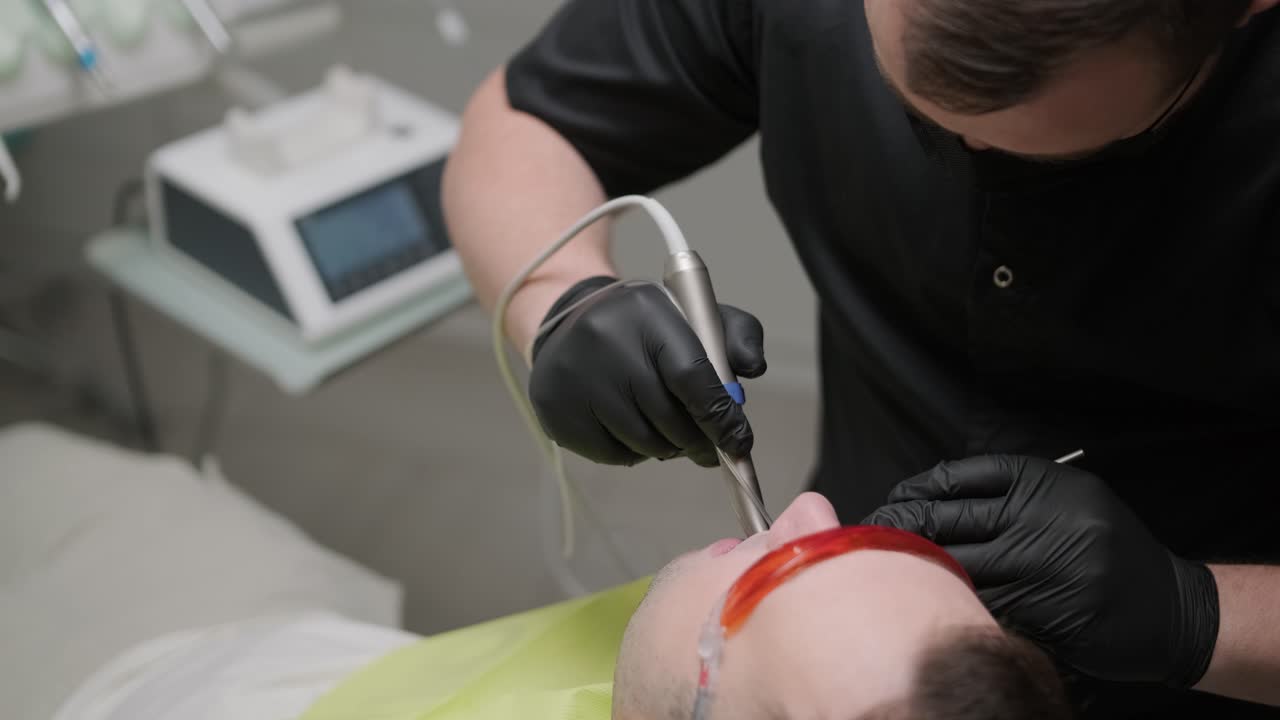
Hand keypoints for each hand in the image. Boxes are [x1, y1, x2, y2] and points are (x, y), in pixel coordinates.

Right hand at [529, 276, 764, 466]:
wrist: (568, 323)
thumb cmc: (645, 327)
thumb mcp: (693, 315)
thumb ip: (735, 335)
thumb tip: (753, 367)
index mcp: (647, 311)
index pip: (691, 375)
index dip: (720, 417)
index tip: (738, 443)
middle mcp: (605, 339)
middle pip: (668, 417)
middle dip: (697, 440)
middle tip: (708, 448)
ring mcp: (574, 375)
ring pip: (642, 442)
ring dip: (665, 448)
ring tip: (664, 430)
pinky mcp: (554, 408)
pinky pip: (611, 454)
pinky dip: (631, 452)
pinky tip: (628, 428)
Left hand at [863, 455, 1219, 686]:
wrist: (1171, 609)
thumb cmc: (1108, 547)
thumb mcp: (1069, 498)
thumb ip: (1010, 490)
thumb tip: (931, 493)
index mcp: (1048, 484)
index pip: (961, 477)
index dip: (917, 489)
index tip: (892, 500)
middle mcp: (1047, 521)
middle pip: (950, 521)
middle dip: (902, 528)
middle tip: (868, 534)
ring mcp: (1049, 571)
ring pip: (959, 569)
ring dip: (917, 571)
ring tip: (882, 570)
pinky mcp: (1048, 615)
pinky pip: (984, 608)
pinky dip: (953, 606)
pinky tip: (929, 603)